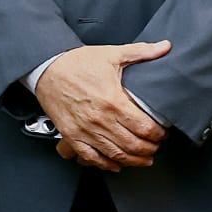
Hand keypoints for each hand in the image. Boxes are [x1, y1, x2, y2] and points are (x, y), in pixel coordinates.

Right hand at [35, 41, 171, 171]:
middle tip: (155, 146)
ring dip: (133, 160)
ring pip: (116, 155)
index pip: (145, 128)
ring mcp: (85, 130)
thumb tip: (165, 47)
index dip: (158, 135)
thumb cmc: (76, 63)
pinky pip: (91, 157)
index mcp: (113, 101)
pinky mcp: (72, 135)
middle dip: (150, 149)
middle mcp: (100, 120)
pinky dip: (106, 164)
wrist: (46, 67)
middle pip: (133, 145)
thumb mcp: (112, 54)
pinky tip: (115, 163)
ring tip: (143, 158)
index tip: (162, 133)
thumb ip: (141, 52)